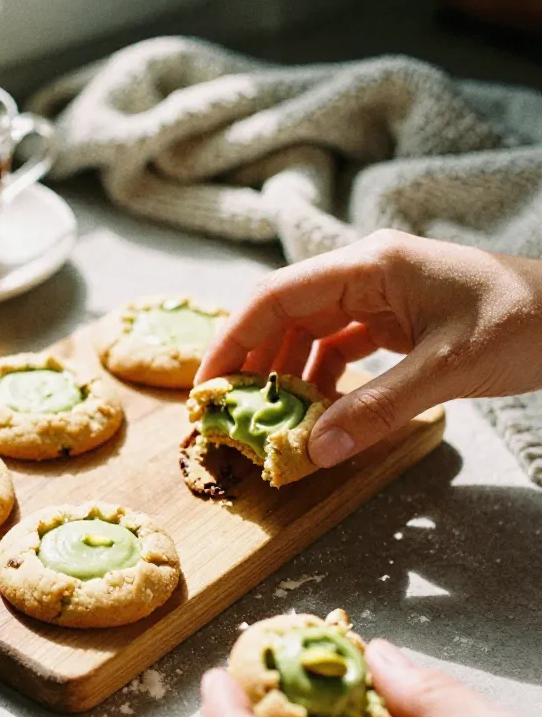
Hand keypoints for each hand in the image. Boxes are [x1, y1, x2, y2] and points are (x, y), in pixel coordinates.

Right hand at [196, 230, 541, 467]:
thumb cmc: (525, 324)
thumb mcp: (448, 369)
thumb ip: (377, 409)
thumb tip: (315, 451)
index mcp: (370, 265)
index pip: (277, 295)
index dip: (233, 339)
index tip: (207, 386)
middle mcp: (367, 273)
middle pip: (286, 312)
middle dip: (253, 361)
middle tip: (227, 412)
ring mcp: (382, 294)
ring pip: (311, 330)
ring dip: (287, 373)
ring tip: (266, 419)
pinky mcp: (398, 319)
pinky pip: (342, 345)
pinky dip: (324, 378)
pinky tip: (317, 411)